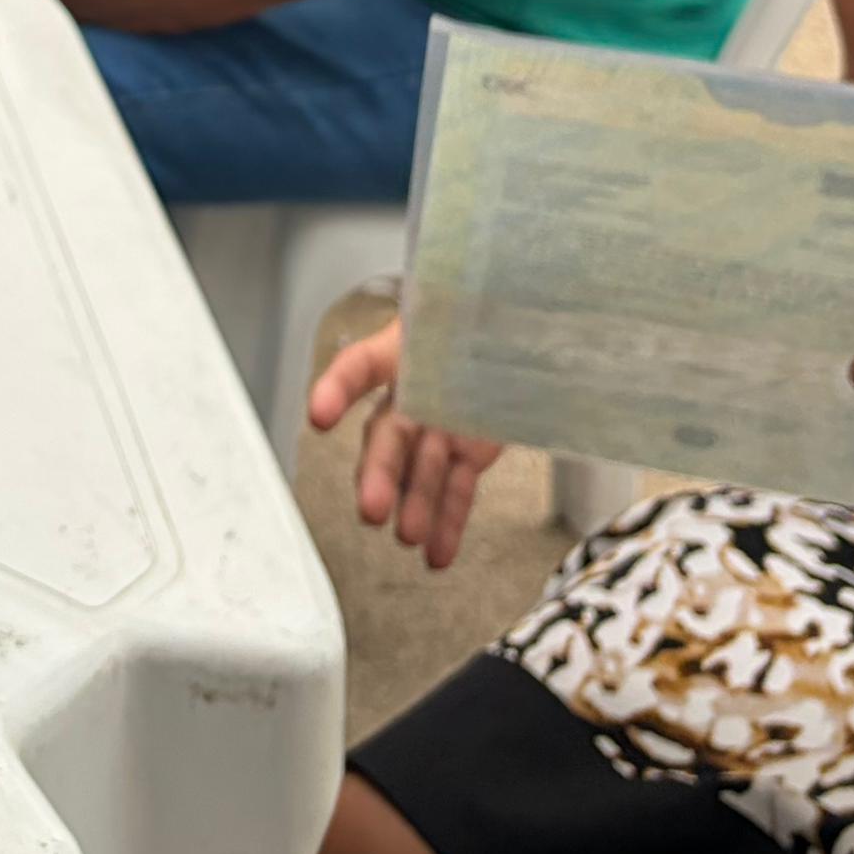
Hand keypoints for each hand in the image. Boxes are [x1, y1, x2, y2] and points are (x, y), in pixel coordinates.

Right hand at [306, 324, 503, 570]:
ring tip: (409, 537)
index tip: (320, 414)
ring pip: (419, 469)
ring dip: (414, 505)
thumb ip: (487, 319)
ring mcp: (440, 421)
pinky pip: (455, 488)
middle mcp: (415, 387)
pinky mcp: (468, 449)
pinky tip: (438, 553)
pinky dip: (448, 521)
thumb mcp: (494, 300)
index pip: (364, 363)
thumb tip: (508, 324)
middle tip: (373, 507)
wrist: (533, 322)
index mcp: (412, 342)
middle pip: (388, 432)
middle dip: (379, 472)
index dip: (339, 387)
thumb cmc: (505, 303)